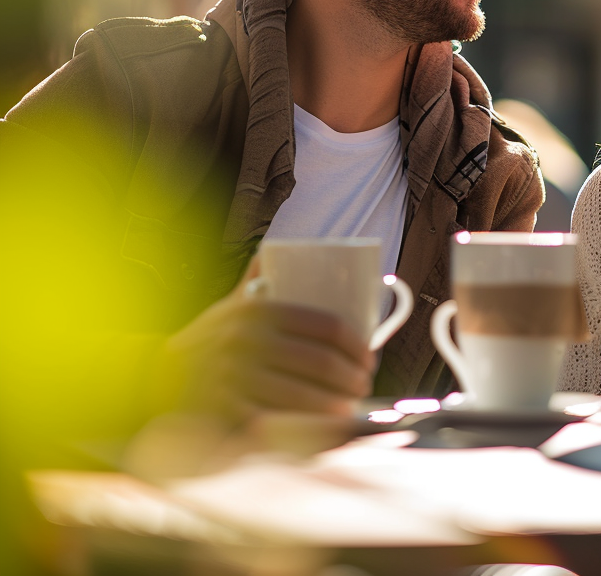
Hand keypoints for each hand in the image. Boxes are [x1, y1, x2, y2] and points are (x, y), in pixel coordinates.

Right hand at [157, 288, 375, 420]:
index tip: (369, 355)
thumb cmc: (203, 343)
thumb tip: (275, 251)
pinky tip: (318, 430)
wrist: (148, 380)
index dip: (356, 344)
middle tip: (362, 384)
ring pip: (300, 395)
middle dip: (350, 377)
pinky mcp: (222, 411)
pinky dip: (300, 429)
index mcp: (259, 311)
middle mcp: (247, 341)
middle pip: (319, 362)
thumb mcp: (228, 306)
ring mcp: (233, 378)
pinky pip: (272, 422)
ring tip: (349, 407)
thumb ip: (255, 281)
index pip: (326, 326)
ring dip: (333, 405)